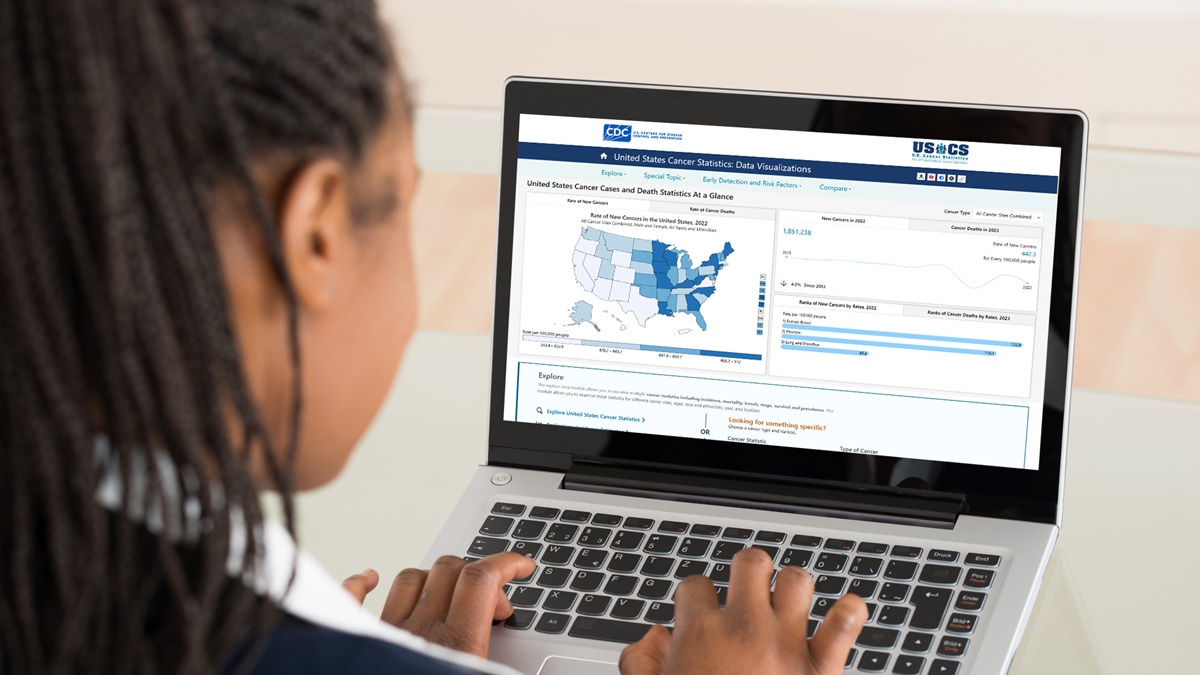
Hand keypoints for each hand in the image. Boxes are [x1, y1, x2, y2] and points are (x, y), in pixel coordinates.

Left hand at [343, 553, 534, 657]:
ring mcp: (386, 636)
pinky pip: (351, 600)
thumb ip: (507, 665)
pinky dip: (361, 584)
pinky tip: (369, 578)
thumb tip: (534, 664)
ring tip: (452, 593)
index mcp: (457, 646)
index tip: (522, 566)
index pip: (482, 580)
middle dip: (479, 573)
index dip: (508, 563)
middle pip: (450, 570)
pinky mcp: (358, 643)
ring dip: (436, 577)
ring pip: (410, 579)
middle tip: (493, 601)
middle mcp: (420, 634)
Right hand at [620, 548, 866, 674]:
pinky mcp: (822, 667)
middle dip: (747, 573)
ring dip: (792, 590)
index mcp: (701, 634)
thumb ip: (641, 663)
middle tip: (745, 595)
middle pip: (750, 562)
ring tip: (785, 606)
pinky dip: (849, 613)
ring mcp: (787, 644)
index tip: (700, 614)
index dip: (696, 599)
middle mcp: (745, 628)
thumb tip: (656, 638)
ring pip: (797, 581)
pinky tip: (844, 612)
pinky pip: (845, 622)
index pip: (695, 585)